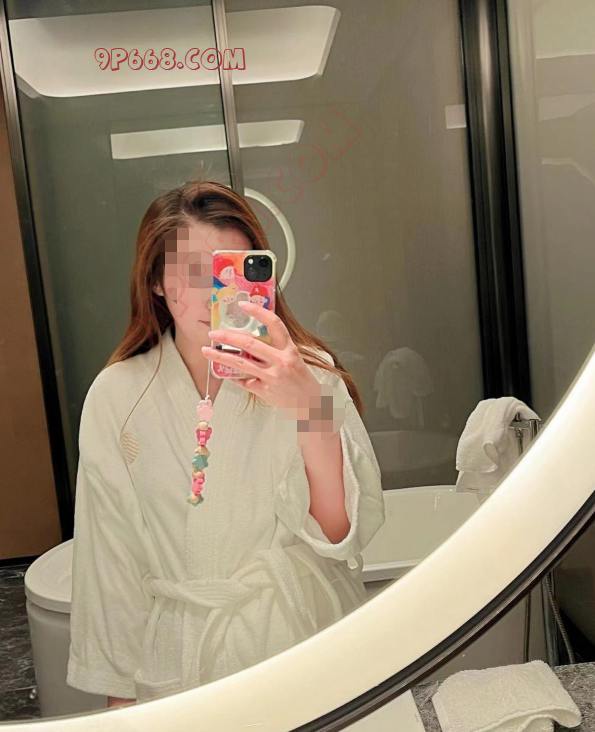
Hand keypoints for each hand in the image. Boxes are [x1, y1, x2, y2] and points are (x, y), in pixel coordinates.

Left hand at [202, 301, 320, 408]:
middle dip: (228, 337)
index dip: (258, 312)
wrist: (309, 402)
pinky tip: (224, 372)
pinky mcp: (264, 390)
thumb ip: (274, 348)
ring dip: (221, 356)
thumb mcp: (293, 357)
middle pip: (250, 343)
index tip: (243, 305)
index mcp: (289, 349)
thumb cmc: (299, 378)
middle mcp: (280, 360)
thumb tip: (250, 339)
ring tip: (207, 351)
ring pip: (240, 362)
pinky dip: (233, 376)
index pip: (274, 324)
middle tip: (213, 333)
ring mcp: (271, 376)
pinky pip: (243, 381)